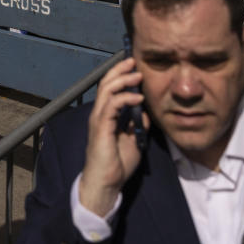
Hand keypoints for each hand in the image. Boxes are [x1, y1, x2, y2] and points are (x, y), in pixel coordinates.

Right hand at [77, 57, 148, 217]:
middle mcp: (99, 113)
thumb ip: (137, 125)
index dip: (120, 75)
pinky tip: (138, 98)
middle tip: (133, 61)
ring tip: (137, 75)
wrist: (106, 182)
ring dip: (123, 80)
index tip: (134, 66)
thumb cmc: (117, 164)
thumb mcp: (134, 140)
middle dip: (119, 70)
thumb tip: (145, 112)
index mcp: (105, 115)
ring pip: (107, 90)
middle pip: (106, 83)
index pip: (110, 88)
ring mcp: (99, 119)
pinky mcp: (101, 127)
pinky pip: (112, 105)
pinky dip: (125, 98)